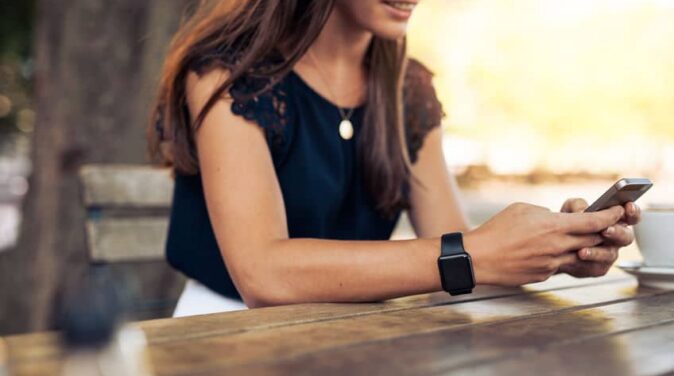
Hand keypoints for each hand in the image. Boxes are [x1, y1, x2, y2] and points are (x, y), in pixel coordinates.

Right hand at [464, 202, 624, 285]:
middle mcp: (557, 246)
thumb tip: (558, 218)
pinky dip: (562, 257)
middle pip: (594, 240)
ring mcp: (552, 264)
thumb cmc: (496, 230)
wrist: (479, 258)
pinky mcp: (544, 275)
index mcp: (553, 226)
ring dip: (584, 247)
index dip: (611, 216)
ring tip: (577, 239)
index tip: (618, 211)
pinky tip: (549, 252)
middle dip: (602, 232)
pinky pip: (561, 266)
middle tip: (604, 225)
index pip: (594, 222)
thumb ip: (546, 213)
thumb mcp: (522, 209)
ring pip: (581, 256)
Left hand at [557, 198, 640, 277]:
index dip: (633, 212)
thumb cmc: (568, 222)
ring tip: (584, 249)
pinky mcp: (597, 268)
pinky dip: (587, 261)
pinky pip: (596, 266)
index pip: (631, 217)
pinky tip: (579, 255)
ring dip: (598, 251)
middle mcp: (616, 239)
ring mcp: (608, 254)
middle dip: (617, 232)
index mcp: (615, 221)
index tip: (628, 206)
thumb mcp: (570, 208)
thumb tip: (583, 211)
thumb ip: (578, 205)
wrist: (553, 245)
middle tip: (606, 229)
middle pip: (626, 237)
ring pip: (610, 254)